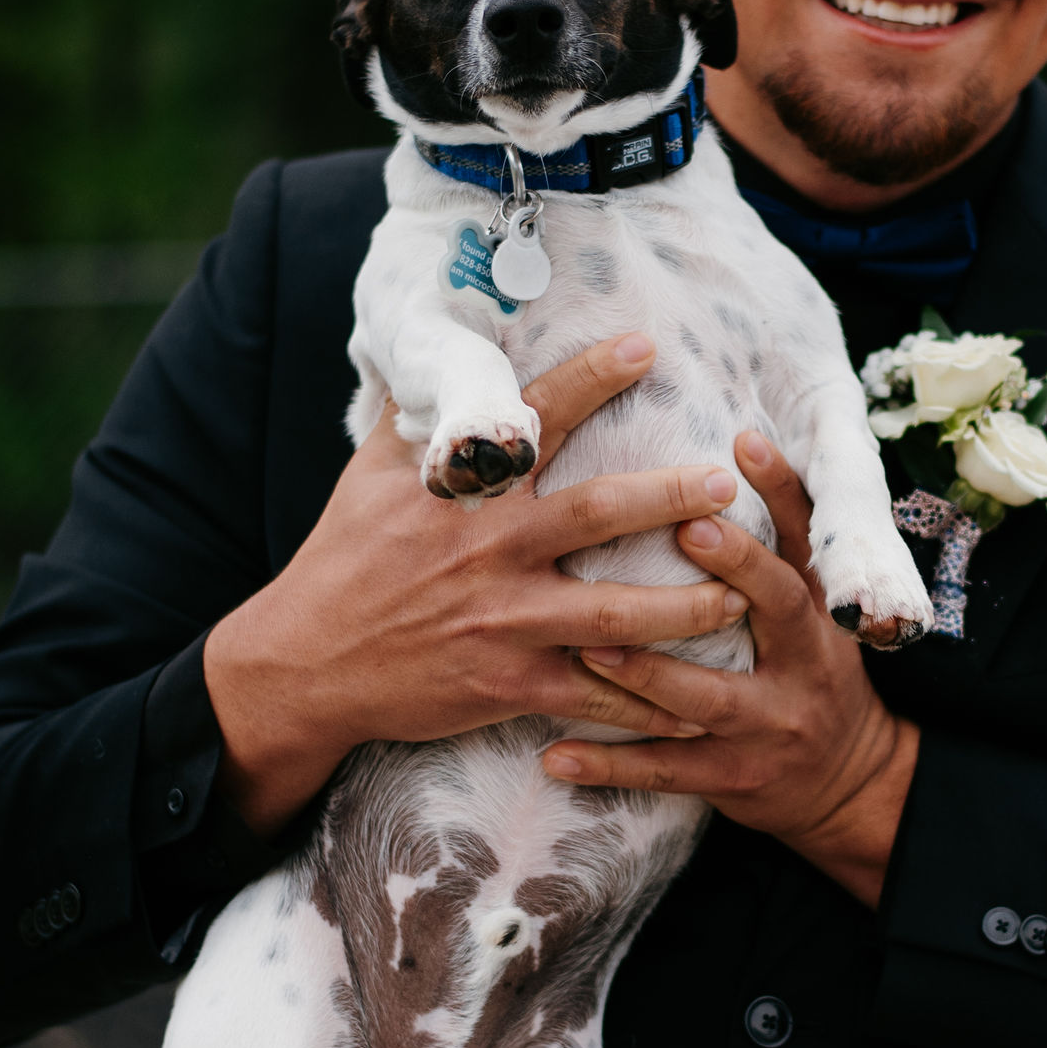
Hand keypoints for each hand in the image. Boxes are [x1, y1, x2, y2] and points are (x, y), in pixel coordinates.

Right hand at [203, 334, 748, 832]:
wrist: (306, 663)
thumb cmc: (345, 556)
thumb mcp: (370, 470)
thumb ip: (419, 410)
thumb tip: (436, 338)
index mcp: (464, 490)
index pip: (534, 419)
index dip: (591, 378)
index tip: (646, 347)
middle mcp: (490, 549)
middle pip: (596, 514)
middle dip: (668, 496)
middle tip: (727, 482)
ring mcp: (504, 620)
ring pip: (615, 615)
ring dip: (685, 608)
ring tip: (740, 595)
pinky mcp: (509, 683)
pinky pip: (594, 695)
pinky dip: (647, 707)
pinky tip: (695, 709)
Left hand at [543, 432, 918, 911]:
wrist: (848, 784)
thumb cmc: (808, 670)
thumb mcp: (810, 606)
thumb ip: (778, 537)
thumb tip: (737, 435)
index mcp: (815, 611)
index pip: (804, 538)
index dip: (780, 491)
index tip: (742, 443)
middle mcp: (802, 662)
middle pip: (777, 607)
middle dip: (734, 568)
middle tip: (683, 527)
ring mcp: (766, 725)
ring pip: (705, 697)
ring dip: (645, 672)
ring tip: (587, 647)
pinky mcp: (732, 779)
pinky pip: (664, 772)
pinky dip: (607, 765)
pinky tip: (554, 756)